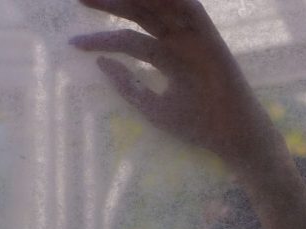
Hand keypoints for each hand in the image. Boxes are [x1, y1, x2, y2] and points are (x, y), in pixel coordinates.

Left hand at [71, 0, 276, 165]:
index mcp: (166, 56)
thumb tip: (101, 63)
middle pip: (140, 12)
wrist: (232, 137)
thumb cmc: (198, 126)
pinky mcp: (210, 37)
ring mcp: (194, 37)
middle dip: (110, 2)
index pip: (128, 38)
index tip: (73, 43)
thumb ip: (128, 86)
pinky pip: (189, 8)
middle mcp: (178, 41)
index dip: (101, 39)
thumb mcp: (153, 108)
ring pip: (160, 6)